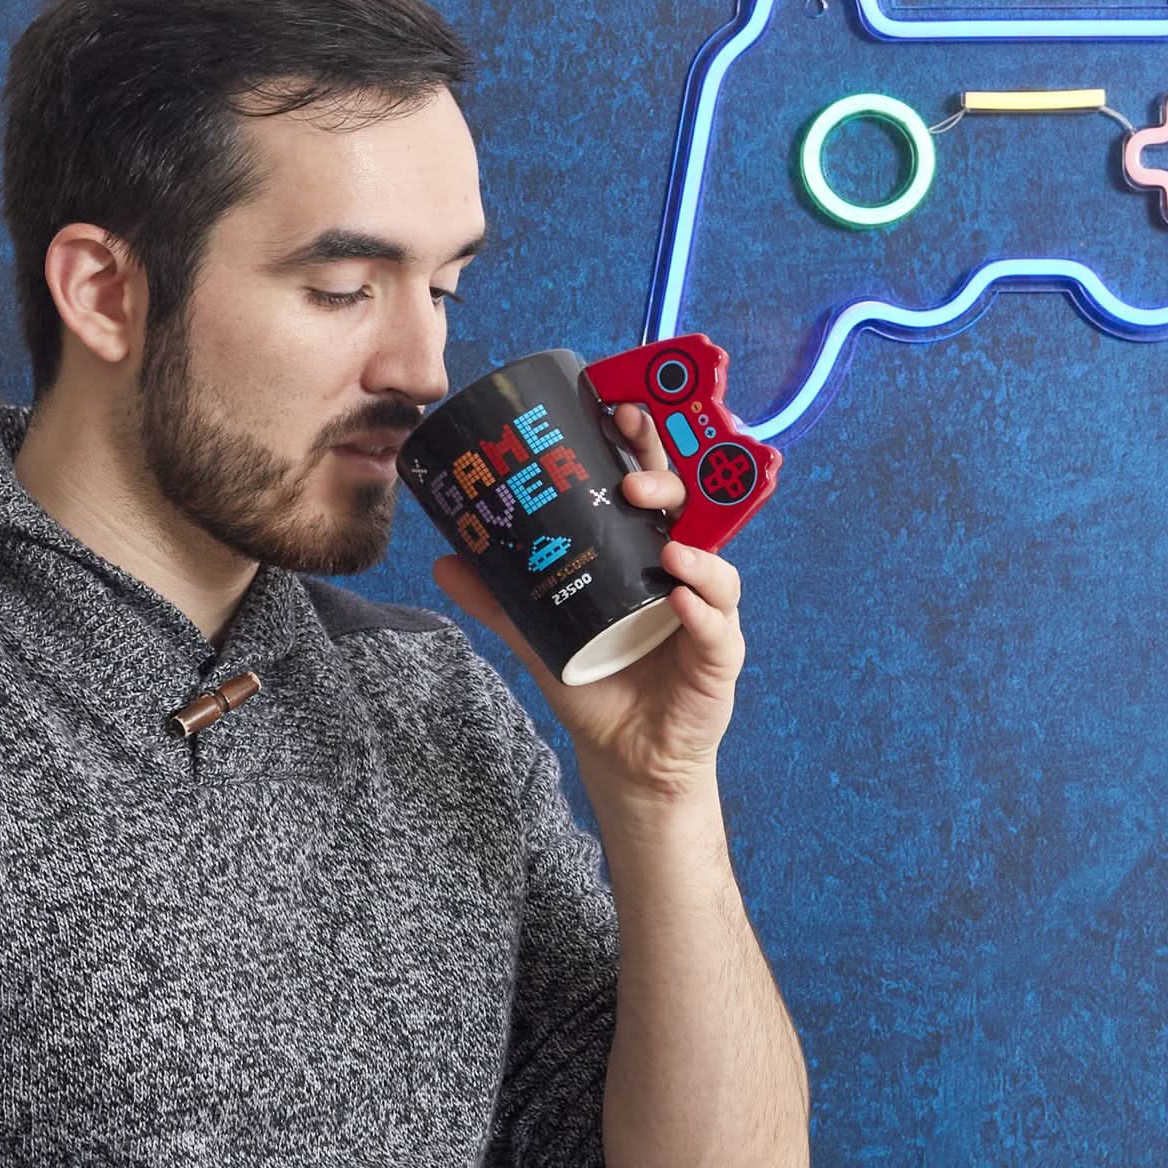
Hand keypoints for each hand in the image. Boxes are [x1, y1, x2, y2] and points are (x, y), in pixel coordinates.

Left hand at [431, 402, 745, 800]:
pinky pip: (720, 627)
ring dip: (692, 550)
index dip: (641, 446)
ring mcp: (707, 612)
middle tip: (632, 482)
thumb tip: (446, 560)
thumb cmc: (595, 681)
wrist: (624, 755)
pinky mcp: (719, 657)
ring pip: (715, 565)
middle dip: (666, 484)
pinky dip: (704, 609)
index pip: (650, 487)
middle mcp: (683, 572)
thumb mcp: (539, 635)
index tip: (617, 412)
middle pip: (690, 510)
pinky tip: (681, 599)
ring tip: (664, 547)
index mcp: (644, 552)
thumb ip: (499, 599)